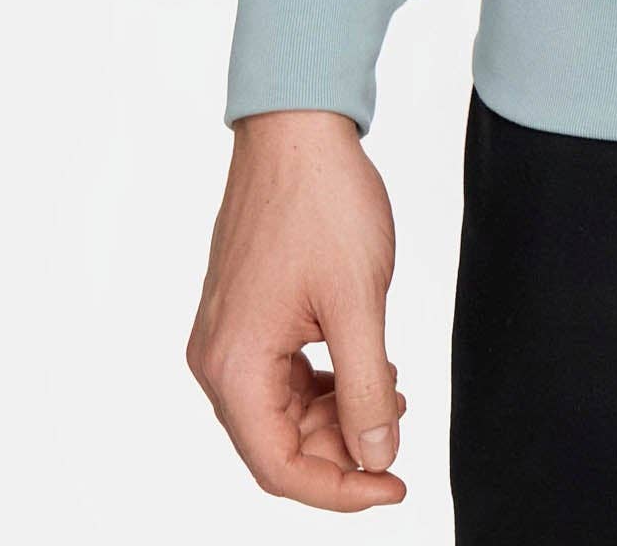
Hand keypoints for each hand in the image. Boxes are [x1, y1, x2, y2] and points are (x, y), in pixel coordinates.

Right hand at [186, 107, 408, 510]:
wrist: (298, 127)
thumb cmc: (323, 202)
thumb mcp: (359, 302)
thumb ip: (366, 389)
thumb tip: (376, 458)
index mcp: (234, 365)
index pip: (278, 468)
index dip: (339, 490)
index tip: (394, 485)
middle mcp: (217, 359)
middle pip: (277, 443)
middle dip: (341, 447)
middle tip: (399, 427)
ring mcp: (228, 334)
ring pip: (282, 410)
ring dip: (336, 413)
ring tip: (392, 392)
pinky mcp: (245, 313)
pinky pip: (281, 374)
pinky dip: (324, 381)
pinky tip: (368, 366)